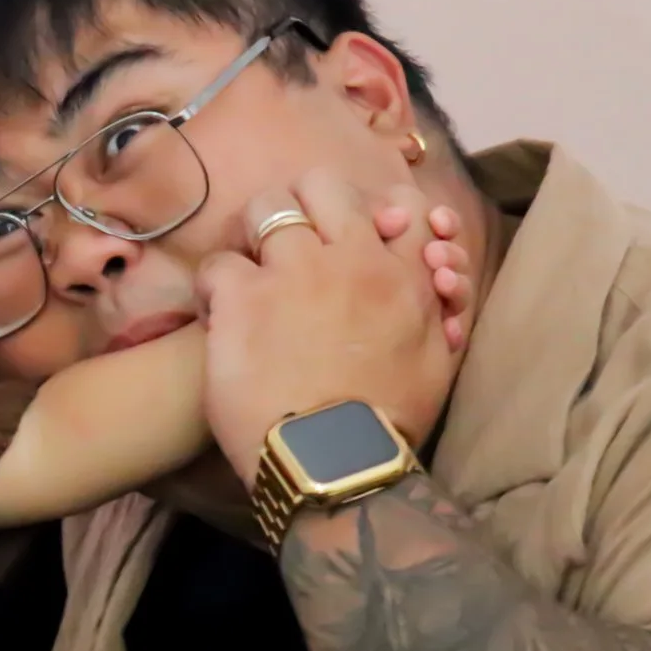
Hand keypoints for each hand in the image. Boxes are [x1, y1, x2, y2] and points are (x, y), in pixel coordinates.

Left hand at [199, 169, 467, 488]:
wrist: (337, 464)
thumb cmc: (388, 424)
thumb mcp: (436, 360)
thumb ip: (433, 307)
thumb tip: (430, 277)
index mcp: (403, 276)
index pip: (400, 204)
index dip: (377, 210)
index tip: (361, 231)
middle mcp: (350, 259)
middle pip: (323, 186)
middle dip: (306, 203)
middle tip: (290, 239)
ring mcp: (294, 272)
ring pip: (266, 207)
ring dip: (254, 233)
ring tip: (250, 269)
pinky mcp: (244, 298)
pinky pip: (218, 262)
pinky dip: (215, 284)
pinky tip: (219, 313)